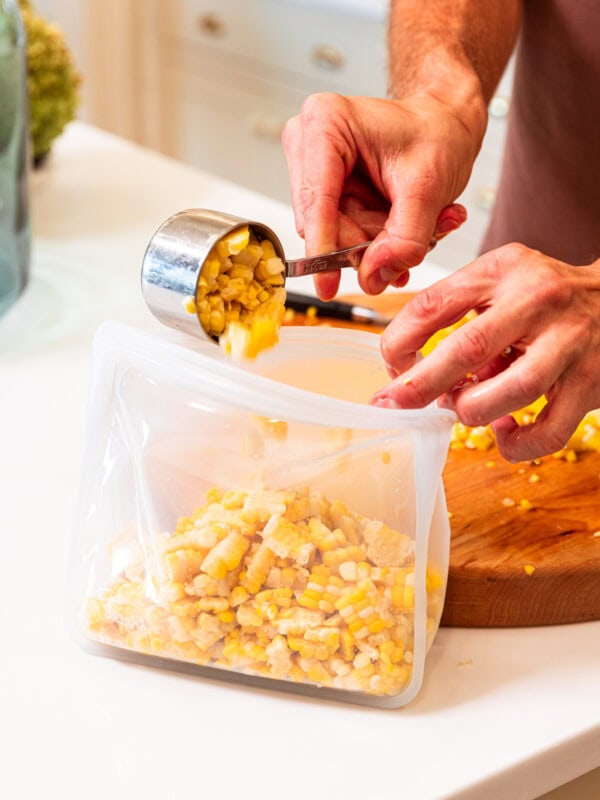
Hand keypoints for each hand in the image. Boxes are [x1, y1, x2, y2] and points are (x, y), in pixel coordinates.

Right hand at [282, 92, 481, 298]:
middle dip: (366, 242)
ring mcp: (311, 167)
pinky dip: (373, 238)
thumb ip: (404, 239)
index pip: (317, 201)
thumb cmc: (436, 134)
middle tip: (412, 236)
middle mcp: (307, 142)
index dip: (324, 248)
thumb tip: (372, 277)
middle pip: (322, 224)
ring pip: (332, 234)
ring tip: (414, 223)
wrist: (444, 125)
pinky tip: (399, 225)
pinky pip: (339, 233)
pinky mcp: (321, 188)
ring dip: (375, 241)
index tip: (328, 287)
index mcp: (326, 123)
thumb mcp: (430, 188)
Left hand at [371, 244, 599, 461]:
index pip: (433, 303)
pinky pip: (548, 432)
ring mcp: (569, 343)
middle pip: (467, 348)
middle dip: (419, 385)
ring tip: (464, 409)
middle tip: (392, 404)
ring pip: (510, 392)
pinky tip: (505, 431)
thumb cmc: (548, 296)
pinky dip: (517, 444)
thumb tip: (410, 371)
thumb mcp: (500, 281)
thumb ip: (459, 315)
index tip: (390, 367)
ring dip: (472, 411)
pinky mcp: (591, 383)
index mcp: (503, 271)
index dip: (399, 342)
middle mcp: (538, 301)